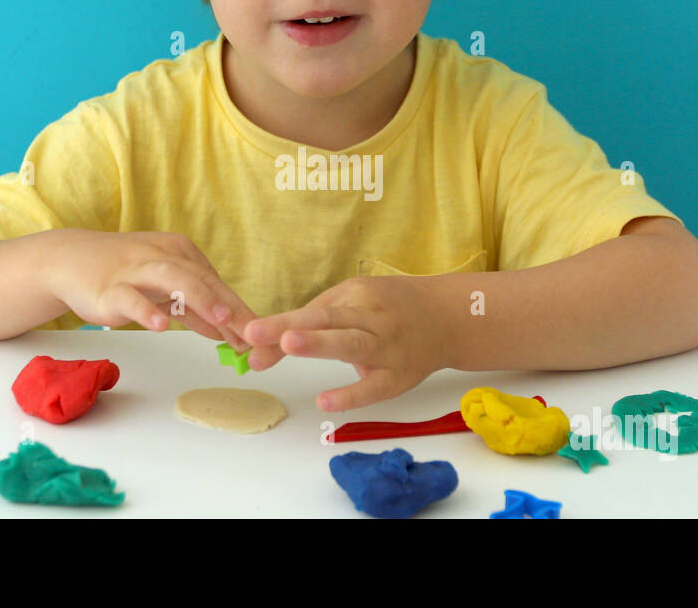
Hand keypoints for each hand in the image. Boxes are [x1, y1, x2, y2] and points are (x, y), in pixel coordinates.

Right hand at [44, 229, 256, 347]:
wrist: (70, 260)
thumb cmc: (124, 275)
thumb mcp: (164, 291)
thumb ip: (194, 311)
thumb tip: (225, 332)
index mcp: (180, 254)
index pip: (216, 284)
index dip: (239, 310)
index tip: (260, 335)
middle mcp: (162, 257)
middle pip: (202, 280)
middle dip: (229, 306)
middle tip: (252, 330)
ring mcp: (136, 271)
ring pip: (172, 279)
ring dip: (199, 297)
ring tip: (221, 318)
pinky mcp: (111, 288)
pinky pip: (131, 298)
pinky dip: (147, 311)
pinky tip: (163, 326)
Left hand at [240, 275, 451, 410]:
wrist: (449, 318)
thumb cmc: (390, 310)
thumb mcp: (354, 303)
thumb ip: (311, 324)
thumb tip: (260, 351)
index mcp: (358, 295)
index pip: (313, 312)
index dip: (279, 323)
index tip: (248, 334)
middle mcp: (373, 318)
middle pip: (329, 320)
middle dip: (292, 326)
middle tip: (257, 334)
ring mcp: (388, 346)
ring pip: (352, 343)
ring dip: (320, 343)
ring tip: (288, 345)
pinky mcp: (399, 377)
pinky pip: (374, 387)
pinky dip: (351, 394)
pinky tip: (325, 402)